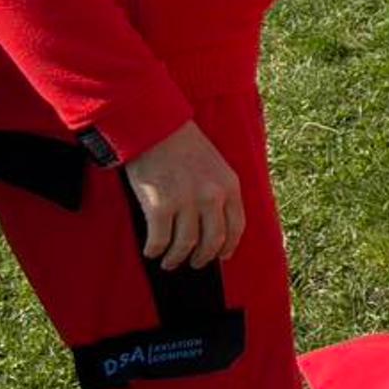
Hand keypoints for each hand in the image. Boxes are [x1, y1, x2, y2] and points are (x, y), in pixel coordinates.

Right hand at [124, 120, 244, 270]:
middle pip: (212, 242)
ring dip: (176, 258)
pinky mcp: (160, 205)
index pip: (236, 227)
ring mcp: (186, 201)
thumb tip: (212, 225)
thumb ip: (219, 191)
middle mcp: (212, 196)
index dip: (228, 247)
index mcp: (230, 186)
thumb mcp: (215, 165)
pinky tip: (151, 250)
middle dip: (202, 258)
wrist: (153, 125)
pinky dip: (155, 249)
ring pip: (185, 245)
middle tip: (193, 263)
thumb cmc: (181, 144)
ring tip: (169, 261)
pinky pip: (160, 239)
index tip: (221, 256)